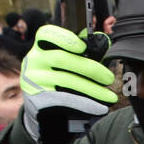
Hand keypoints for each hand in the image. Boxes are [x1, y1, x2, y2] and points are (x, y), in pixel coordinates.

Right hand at [20, 24, 117, 143]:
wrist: (42, 109)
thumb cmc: (59, 81)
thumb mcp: (67, 65)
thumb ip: (84, 53)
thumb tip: (103, 40)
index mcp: (41, 48)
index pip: (45, 34)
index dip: (64, 38)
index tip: (83, 46)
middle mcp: (33, 61)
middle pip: (62, 59)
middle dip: (90, 68)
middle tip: (110, 78)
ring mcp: (32, 80)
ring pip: (66, 80)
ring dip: (92, 89)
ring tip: (110, 97)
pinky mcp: (37, 99)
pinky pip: (64, 99)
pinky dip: (85, 104)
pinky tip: (99, 107)